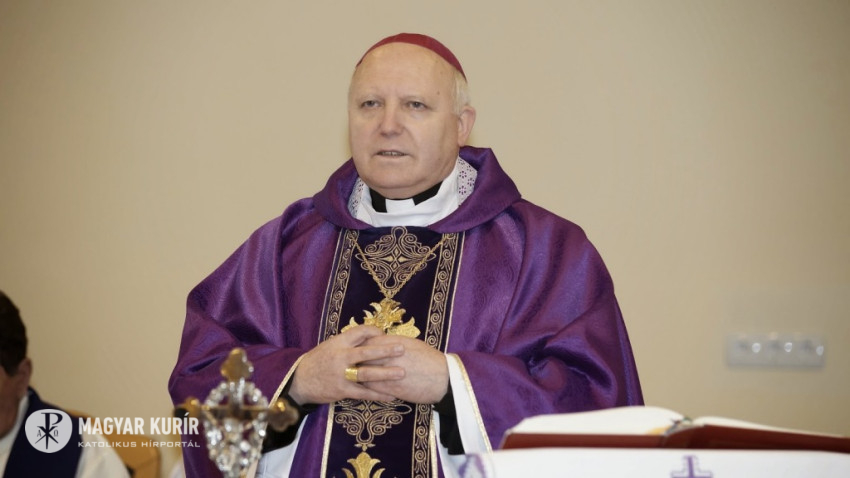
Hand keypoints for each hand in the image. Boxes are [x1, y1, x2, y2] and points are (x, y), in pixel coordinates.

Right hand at [288, 325, 405, 404]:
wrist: (299, 381)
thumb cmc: (319, 361)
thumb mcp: (330, 345)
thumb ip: (349, 342)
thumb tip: (372, 336)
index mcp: (338, 342)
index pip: (359, 332)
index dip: (374, 331)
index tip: (385, 334)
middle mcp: (340, 357)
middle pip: (366, 352)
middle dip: (385, 350)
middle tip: (402, 349)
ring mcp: (341, 374)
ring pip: (366, 374)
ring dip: (385, 374)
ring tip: (402, 373)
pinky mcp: (342, 390)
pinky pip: (363, 393)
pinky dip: (378, 394)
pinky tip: (392, 395)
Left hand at [358, 334, 448, 403]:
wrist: (444, 378)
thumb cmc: (430, 359)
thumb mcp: (413, 344)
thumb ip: (395, 342)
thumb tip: (382, 340)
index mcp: (394, 344)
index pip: (368, 341)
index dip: (360, 345)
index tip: (356, 348)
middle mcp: (389, 357)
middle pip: (363, 356)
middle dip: (354, 360)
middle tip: (349, 362)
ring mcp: (389, 373)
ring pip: (364, 373)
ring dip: (357, 375)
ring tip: (353, 376)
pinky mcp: (391, 389)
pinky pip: (372, 388)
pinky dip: (366, 388)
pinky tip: (365, 388)